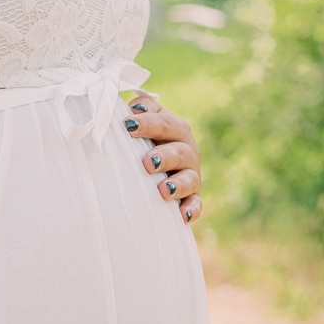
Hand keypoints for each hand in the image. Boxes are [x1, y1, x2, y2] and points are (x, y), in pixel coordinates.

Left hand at [123, 97, 202, 223]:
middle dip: (164, 156)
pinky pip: (196, 204)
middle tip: (147, 163)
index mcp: (175, 128)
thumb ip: (141, 111)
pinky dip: (190, 209)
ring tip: (163, 190)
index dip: (148, 124)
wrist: (156, 168)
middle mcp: (187, 150)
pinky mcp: (192, 197)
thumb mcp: (143, 122)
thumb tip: (134, 107)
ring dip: (178, 184)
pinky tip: (181, 215)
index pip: (164, 123)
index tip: (128, 126)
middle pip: (180, 151)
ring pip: (189, 178)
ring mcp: (191, 174)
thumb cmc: (144, 140)